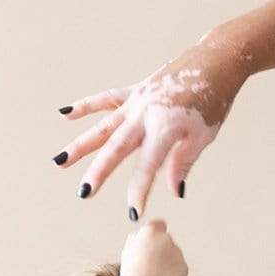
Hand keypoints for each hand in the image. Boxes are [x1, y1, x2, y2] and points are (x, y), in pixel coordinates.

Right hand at [56, 27, 252, 212]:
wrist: (215, 62)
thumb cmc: (214, 101)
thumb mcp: (204, 135)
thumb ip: (183, 162)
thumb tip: (175, 192)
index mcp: (166, 127)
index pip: (148, 166)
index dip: (139, 191)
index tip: (132, 213)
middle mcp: (146, 114)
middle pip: (116, 147)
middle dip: (98, 172)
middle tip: (82, 193)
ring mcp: (138, 101)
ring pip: (103, 125)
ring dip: (80, 144)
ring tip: (59, 161)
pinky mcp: (136, 90)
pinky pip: (106, 98)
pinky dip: (86, 106)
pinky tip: (65, 114)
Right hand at [113, 216, 188, 275]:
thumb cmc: (133, 272)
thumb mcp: (129, 249)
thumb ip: (140, 237)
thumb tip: (149, 232)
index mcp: (151, 233)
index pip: (160, 224)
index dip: (156, 232)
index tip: (154, 239)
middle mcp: (167, 240)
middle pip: (167, 240)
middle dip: (162, 249)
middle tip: (151, 262)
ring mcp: (177, 255)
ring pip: (174, 255)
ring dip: (167, 262)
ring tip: (154, 274)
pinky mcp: (184, 268)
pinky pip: (179, 268)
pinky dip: (173, 273)